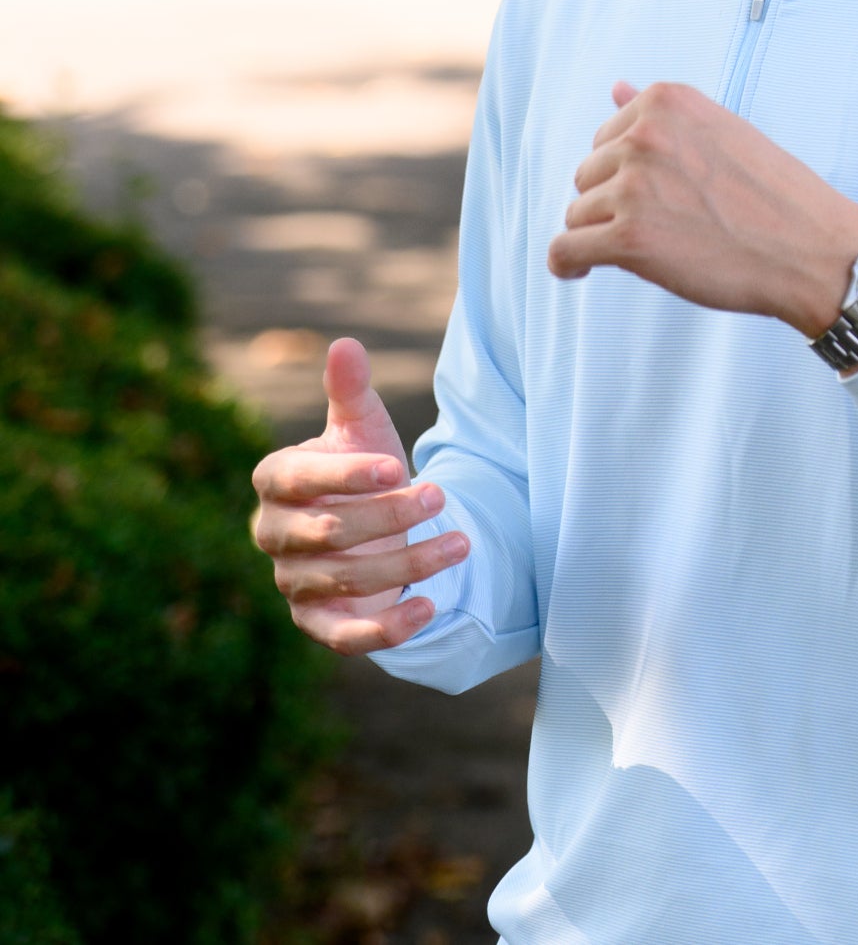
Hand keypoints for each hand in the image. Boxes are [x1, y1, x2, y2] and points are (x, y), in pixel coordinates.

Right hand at [250, 337, 468, 654]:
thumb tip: (346, 344)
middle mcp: (274, 535)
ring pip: (348, 578)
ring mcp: (294, 582)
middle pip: (327, 532)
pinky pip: (346, 636)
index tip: (397, 465)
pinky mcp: (318, 623)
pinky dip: (387, 628)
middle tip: (440, 494)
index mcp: (274, 482)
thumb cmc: (364, 469)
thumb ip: (350, 391)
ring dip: (408, 561)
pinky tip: (429, 606)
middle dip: (388, 515)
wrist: (374, 527)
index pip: (298, 480)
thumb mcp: (362, 428)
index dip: (346, 475)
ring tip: (460, 541)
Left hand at [548, 81, 857, 338]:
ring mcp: (633, 186)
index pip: (608, 137)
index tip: (664, 196)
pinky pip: (564, 250)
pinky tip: (581, 270)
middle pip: (588, 174)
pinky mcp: (628, 238)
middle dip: (614, 202)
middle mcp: (643, 134)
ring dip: (602, 235)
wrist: (813, 249)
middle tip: (667, 226)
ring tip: (650, 251)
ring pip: (578, 213)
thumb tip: (615, 86)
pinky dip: (566, 264)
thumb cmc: (774, 195)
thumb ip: (660, 115)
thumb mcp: (719, 131)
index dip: (630, 173)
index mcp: (666, 100)